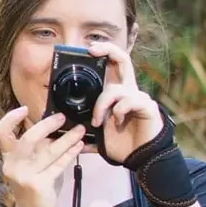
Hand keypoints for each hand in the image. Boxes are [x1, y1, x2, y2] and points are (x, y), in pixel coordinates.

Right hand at [0, 106, 86, 206]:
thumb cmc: (34, 189)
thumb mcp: (31, 167)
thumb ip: (37, 150)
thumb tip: (53, 128)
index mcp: (8, 159)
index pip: (2, 134)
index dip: (10, 119)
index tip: (24, 109)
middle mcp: (13, 166)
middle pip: (27, 139)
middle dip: (46, 125)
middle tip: (61, 118)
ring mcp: (25, 176)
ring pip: (47, 152)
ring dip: (66, 139)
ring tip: (80, 130)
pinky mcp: (39, 185)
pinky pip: (58, 165)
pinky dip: (70, 154)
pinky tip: (79, 146)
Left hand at [88, 41, 164, 163]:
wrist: (140, 157)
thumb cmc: (119, 143)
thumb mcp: (95, 133)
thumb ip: (80, 127)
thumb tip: (59, 128)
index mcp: (115, 93)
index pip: (112, 65)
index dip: (103, 52)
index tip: (87, 49)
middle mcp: (127, 90)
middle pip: (122, 59)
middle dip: (107, 49)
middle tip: (91, 50)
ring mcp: (137, 97)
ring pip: (115, 89)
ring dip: (101, 104)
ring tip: (96, 122)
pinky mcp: (146, 106)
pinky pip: (130, 100)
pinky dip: (119, 110)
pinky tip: (117, 121)